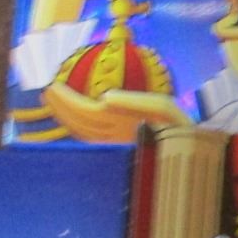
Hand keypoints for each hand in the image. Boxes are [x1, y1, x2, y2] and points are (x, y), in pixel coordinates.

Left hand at [40, 82, 190, 143]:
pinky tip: (73, 120)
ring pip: (82, 131)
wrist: (191, 151)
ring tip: (53, 103)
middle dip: (59, 107)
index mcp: (123, 123)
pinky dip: (77, 127)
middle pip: (79, 121)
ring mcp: (117, 143)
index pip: (85, 110)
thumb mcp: (163, 107)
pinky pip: (91, 138)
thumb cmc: (181, 125)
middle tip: (45, 92)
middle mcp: (116, 135)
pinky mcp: (121, 146)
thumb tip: (105, 97)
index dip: (66, 99)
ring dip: (65, 117)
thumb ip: (135, 102)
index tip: (51, 86)